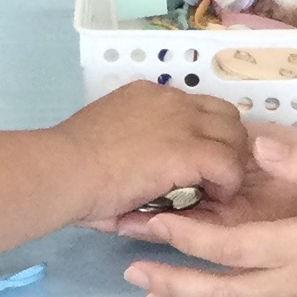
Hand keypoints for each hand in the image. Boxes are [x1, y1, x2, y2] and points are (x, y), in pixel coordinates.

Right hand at [54, 80, 250, 222]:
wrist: (62, 171)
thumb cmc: (69, 167)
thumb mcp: (104, 146)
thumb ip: (128, 152)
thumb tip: (140, 181)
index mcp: (148, 96)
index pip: (197, 106)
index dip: (204, 135)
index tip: (194, 164)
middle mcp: (171, 101)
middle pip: (225, 115)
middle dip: (226, 146)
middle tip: (212, 178)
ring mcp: (183, 122)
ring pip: (234, 137)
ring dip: (229, 165)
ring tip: (212, 191)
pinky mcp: (190, 150)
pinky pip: (229, 166)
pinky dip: (226, 185)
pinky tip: (209, 200)